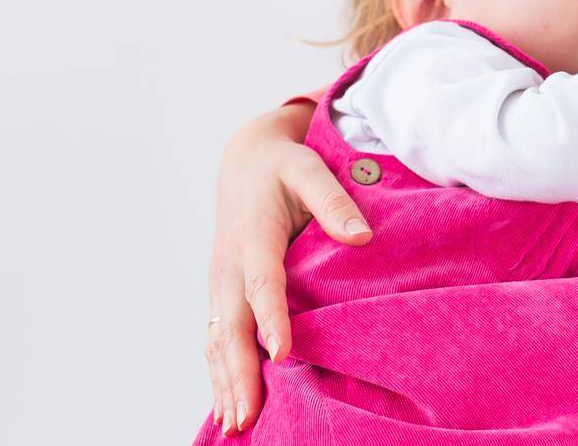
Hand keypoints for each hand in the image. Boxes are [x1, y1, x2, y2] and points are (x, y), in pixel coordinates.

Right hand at [205, 101, 369, 435]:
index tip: (281, 354)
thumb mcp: (309, 169)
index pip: (262, 283)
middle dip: (237, 373)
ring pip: (217, 340)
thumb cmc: (283, 166)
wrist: (245, 159)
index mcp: (253, 236)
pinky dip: (218, 373)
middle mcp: (229, 265)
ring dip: (224, 383)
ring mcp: (220, 282)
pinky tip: (227, 405)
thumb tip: (362, 236)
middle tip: (247, 416)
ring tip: (236, 425)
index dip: (270, 318)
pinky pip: (215, 339)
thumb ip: (333, 201)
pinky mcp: (221, 293)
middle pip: (229, 326)